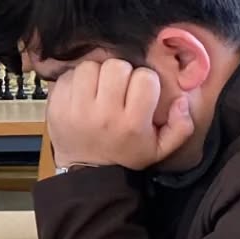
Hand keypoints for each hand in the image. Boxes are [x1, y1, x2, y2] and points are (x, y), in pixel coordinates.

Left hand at [46, 58, 193, 172]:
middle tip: (119, 86)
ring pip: (90, 66)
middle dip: (120, 72)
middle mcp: (104, 114)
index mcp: (132, 123)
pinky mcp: (57, 104)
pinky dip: (76, 80)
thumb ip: (181, 126)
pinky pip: (68, 75)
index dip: (145, 80)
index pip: (145, 78)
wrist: (86, 171)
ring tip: (99, 88)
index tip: (140, 90)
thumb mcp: (160, 148)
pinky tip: (82, 93)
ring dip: (97, 73)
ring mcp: (77, 108)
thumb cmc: (126, 155)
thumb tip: (182, 100)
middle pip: (116, 66)